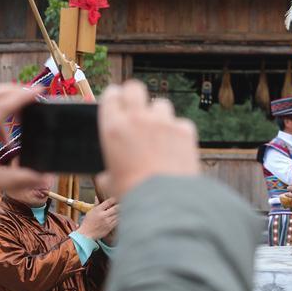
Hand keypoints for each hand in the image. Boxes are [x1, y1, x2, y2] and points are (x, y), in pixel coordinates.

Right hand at [77, 198, 118, 240]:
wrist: (86, 234)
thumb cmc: (87, 222)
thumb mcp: (90, 212)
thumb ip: (96, 204)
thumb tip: (97, 197)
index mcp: (98, 210)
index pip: (108, 202)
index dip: (114, 199)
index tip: (116, 199)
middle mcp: (103, 215)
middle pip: (116, 208)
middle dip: (120, 205)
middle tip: (122, 204)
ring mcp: (107, 222)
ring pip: (118, 215)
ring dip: (121, 212)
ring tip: (123, 210)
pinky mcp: (110, 227)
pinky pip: (117, 221)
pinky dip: (119, 218)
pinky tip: (120, 217)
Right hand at [98, 81, 198, 197]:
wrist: (165, 203)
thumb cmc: (133, 194)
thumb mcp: (110, 182)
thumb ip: (108, 169)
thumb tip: (106, 174)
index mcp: (113, 128)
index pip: (111, 95)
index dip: (115, 98)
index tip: (118, 104)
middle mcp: (137, 118)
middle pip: (135, 87)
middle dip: (135, 96)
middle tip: (138, 109)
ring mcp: (163, 122)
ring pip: (160, 105)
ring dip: (158, 115)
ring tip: (159, 134)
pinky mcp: (185, 130)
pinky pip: (180, 123)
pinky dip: (178, 133)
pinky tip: (176, 150)